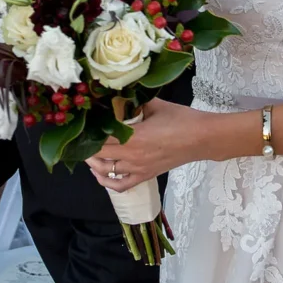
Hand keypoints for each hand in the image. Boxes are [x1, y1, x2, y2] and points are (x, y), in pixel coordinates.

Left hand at [86, 98, 213, 192]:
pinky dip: (107, 183)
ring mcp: (138, 169)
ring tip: (89, 152)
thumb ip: (135, 103)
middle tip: (81, 137)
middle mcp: (132, 156)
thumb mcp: (155, 105)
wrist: (202, 138)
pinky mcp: (146, 176)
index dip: (87, 133)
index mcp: (134, 137)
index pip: (101, 138)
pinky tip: (100, 174)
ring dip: (94, 164)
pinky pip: (121, 186)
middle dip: (87, 147)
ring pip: (106, 172)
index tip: (81, 125)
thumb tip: (118, 97)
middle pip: (99, 155)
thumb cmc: (181, 119)